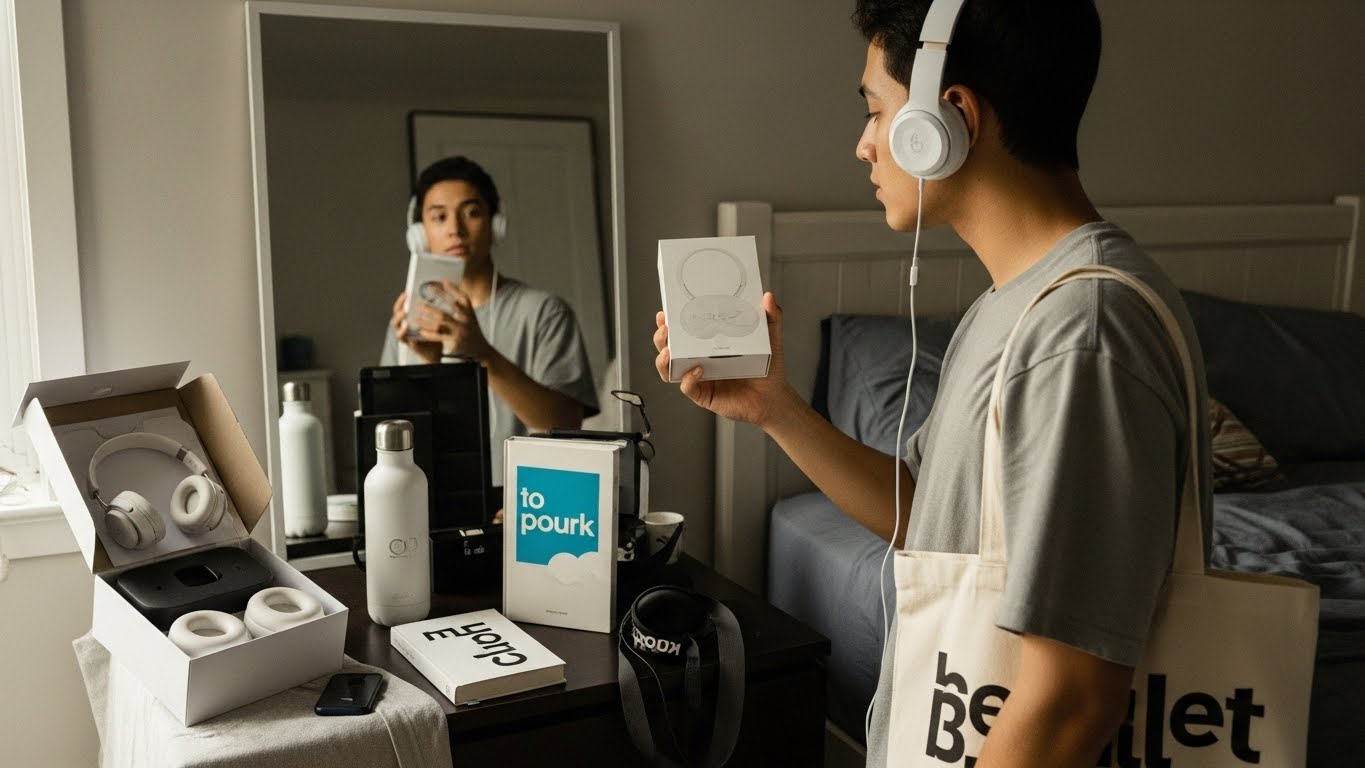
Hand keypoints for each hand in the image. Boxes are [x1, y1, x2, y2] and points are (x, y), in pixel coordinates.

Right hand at [390, 291, 440, 363]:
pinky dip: (402, 331)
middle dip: (399, 304)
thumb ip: (432, 309)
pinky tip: (406, 327)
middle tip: (405, 299)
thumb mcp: (435, 320)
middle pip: (396, 312)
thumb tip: (438, 294)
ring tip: (404, 312)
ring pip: (395, 324)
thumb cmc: (435, 334)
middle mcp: (404, 324)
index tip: (407, 292)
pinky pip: (400, 336)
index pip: (402, 305)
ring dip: (398, 317)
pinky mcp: (406, 342)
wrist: (436, 351)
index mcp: (409, 317)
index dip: (403, 299)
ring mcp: (403, 333)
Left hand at [411, 279, 494, 361]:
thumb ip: (462, 308)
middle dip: (436, 302)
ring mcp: (461, 331)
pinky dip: (429, 333)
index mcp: (470, 313)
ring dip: (427, 319)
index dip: (454, 289)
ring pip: (441, 322)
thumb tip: (449, 295)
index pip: (463, 298)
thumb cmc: (472, 332)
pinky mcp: (455, 342)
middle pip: (451, 308)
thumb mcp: (471, 319)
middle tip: (421, 302)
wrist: (481, 350)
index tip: (444, 281)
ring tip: (416, 316)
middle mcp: (467, 321)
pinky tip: (421, 331)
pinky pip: (439, 336)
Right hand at [654, 292, 796, 427]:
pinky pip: (688, 388)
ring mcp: (698, 378)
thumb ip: (771, 318)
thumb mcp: (770, 339)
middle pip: (668, 348)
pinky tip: (698, 370)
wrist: (773, 398)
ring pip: (669, 370)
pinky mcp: (703, 395)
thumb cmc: (768, 369)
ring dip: (663, 359)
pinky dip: (688, 379)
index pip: (683, 331)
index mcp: (708, 344)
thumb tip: (769, 297)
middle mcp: (699, 360)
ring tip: (669, 351)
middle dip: (661, 338)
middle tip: (666, 328)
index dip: (669, 322)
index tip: (665, 312)